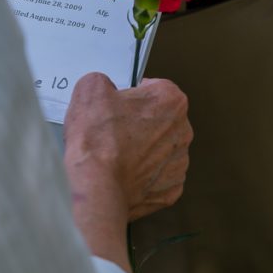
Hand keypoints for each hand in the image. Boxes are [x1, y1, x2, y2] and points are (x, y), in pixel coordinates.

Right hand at [64, 74, 191, 228]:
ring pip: (158, 149)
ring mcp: (178, 164)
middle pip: (159, 119)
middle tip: (112, 128)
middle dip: (138, 122)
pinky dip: (140, 175)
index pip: (154, 88)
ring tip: (114, 153)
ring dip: (141, 150)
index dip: (132, 94)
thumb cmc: (98, 138)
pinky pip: (156, 177)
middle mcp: (182, 131)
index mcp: (171, 100)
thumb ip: (104, 81)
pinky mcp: (170, 191)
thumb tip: (103, 89)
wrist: (96, 185)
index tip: (117, 103)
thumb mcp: (91, 88)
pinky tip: (121, 172)